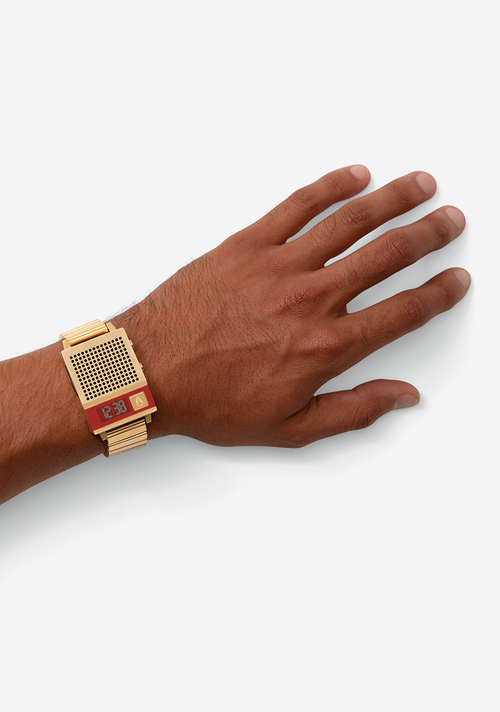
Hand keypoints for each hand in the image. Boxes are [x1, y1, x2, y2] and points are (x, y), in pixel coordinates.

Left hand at [126, 166, 469, 446]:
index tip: (456, 279)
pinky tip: (355, 175)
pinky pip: (298, 205)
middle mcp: (311, 299)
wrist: (148, 372)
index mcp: (327, 346)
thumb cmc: (211, 402)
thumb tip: (402, 396)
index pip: (403, 312)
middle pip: (387, 255)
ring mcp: (279, 265)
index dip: (439, 293)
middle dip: (428, 234)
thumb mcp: (290, 427)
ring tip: (421, 185)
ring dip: (393, 199)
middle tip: (451, 219)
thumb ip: (354, 411)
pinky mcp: (247, 244)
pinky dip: (330, 186)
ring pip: (351, 221)